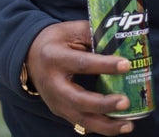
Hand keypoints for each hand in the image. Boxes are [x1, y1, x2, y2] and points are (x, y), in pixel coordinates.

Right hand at [25, 21, 134, 135]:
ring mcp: (55, 101)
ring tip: (128, 125)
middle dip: (104, 104)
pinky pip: (82, 123)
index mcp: (55, 57)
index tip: (126, 65)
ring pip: (80, 118)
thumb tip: (123, 43)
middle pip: (78, 100)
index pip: (82, 64)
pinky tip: (120, 126)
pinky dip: (101, 127)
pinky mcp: (60, 111)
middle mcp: (53, 84)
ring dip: (106, 125)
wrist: (30, 56)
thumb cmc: (56, 41)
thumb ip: (94, 35)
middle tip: (126, 101)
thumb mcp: (71, 31)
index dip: (104, 65)